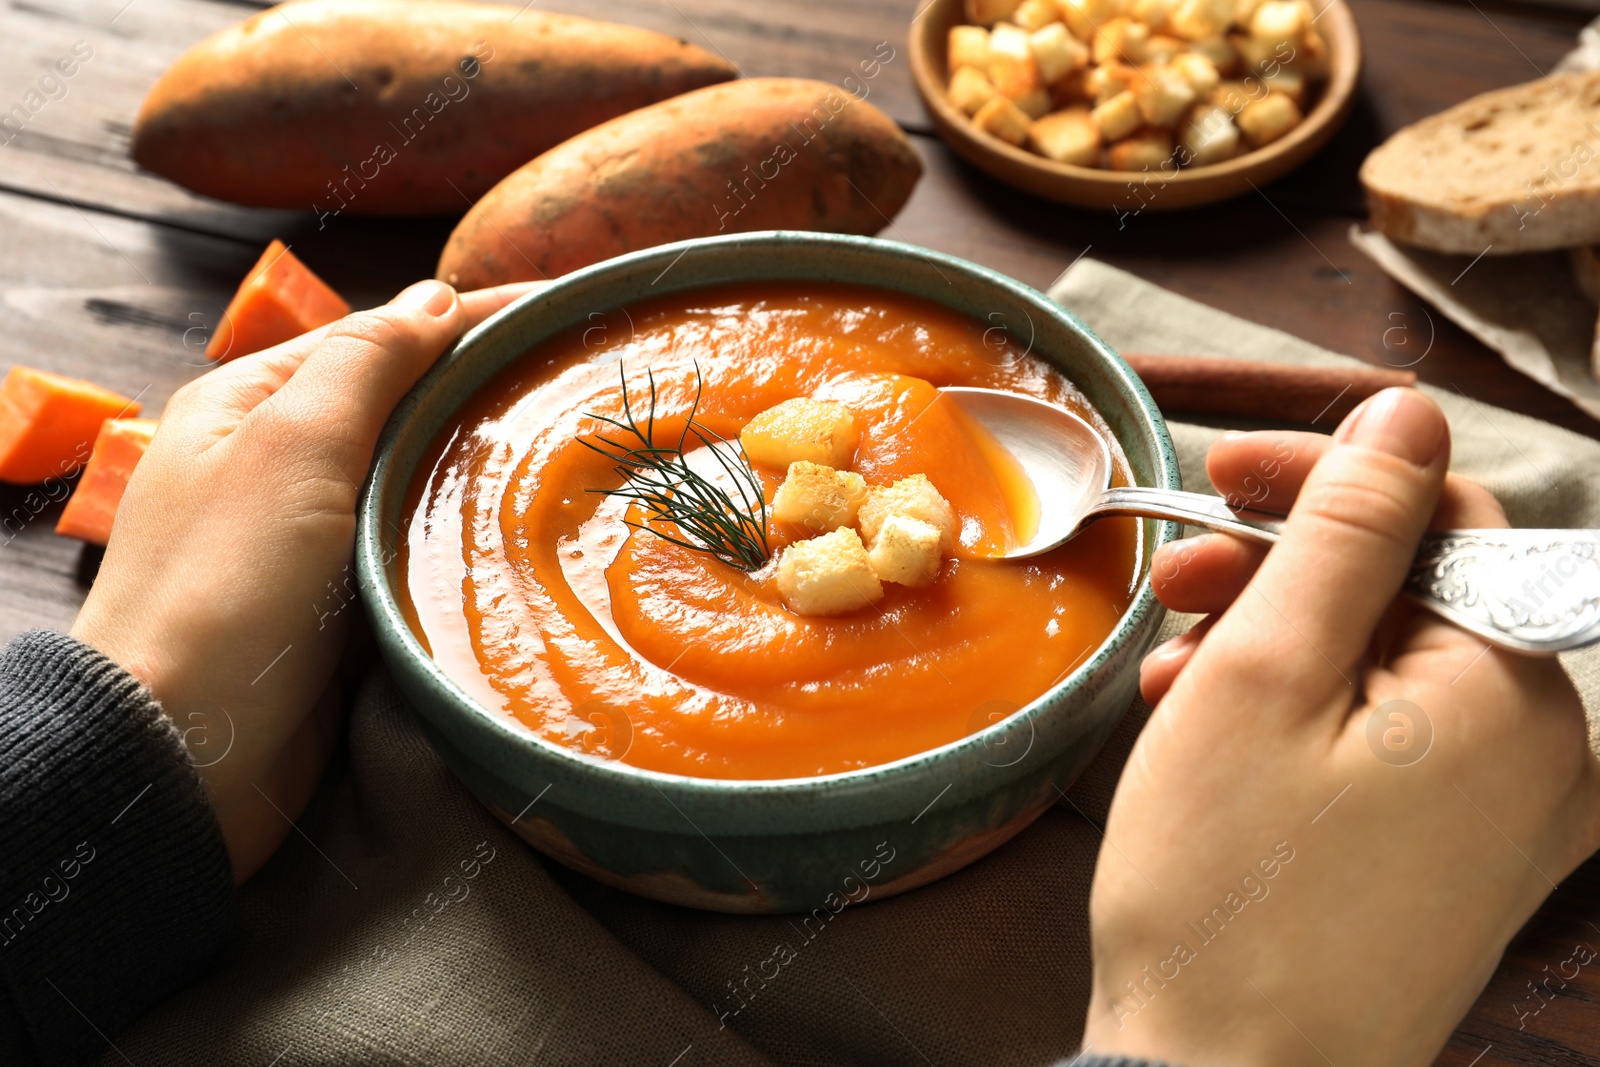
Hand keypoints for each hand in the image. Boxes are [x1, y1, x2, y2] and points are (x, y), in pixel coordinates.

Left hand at [71, 279, 541, 883]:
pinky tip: (524, 536)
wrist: (182, 753)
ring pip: (415, 481)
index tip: (561, 309)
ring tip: (575, 453)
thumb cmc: (224, 587)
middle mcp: (279, 464)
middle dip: (484, 388)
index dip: (471, 316)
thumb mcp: (293, 446)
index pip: (380, 336)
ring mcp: (312, 542)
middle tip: (584, 382)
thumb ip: (367, 362)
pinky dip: (465, 539)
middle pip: (401, 405)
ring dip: (481, 468)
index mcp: (252, 403)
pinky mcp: (342, 610)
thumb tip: (436, 298)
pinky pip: (416, 552)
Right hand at [1082, 389, 1599, 1065]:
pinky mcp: (1458, 865)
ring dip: (1274, 645)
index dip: (1324, 479)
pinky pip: (1389, 745)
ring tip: (1169, 671)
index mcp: (1519, 692)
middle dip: (1282, 569)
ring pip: (1388, 668)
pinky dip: (1300, 718)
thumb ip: (1346, 529)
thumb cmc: (1229, 890)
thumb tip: (1406, 412)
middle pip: (1413, 593)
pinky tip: (1207, 730)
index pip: (1443, 516)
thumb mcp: (1266, 674)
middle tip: (1172, 578)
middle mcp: (1547, 756)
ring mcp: (1509, 821)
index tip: (1215, 474)